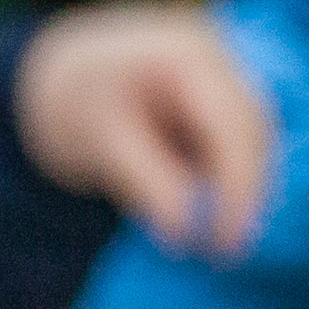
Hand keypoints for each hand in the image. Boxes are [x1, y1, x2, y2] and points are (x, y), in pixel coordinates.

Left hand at [19, 1, 272, 256]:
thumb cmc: (71, 103)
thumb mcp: (98, 142)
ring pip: (253, 139)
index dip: (239, 187)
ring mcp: (223, 70)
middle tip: (224, 255)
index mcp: (184, 53)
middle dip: (244, 195)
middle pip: (252, 131)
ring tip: (213, 241)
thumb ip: (145, 183)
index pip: (231, 124)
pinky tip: (208, 211)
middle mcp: (215, 54)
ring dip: (241, 190)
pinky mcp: (221, 94)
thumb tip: (186, 234)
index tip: (227, 243)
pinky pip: (238, 142)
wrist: (55, 75)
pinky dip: (228, 178)